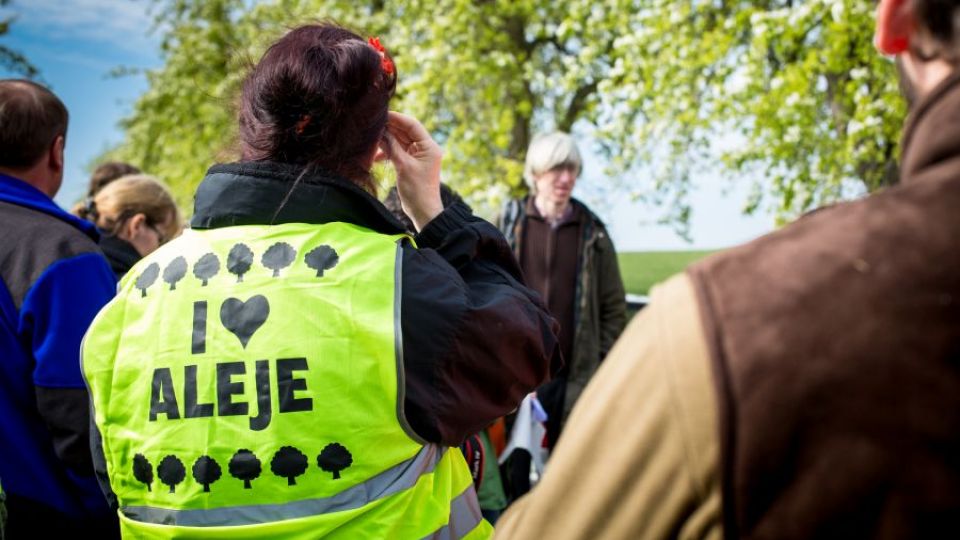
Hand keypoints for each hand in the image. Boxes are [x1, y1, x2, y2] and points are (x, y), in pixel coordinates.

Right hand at [382, 111, 442, 230]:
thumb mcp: (403, 166)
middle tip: (373, 126)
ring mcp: (418, 156)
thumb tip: (381, 132)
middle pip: (405, 132)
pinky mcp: (411, 164)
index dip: (397, 118)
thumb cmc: (417, 190)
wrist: (423, 212)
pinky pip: (399, 152)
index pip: (412, 125)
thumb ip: (392, 147)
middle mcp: (425, 149)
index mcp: (429, 147)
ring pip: (400, 142)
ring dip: (387, 141)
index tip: (382, 114)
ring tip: (372, 142)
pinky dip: (388, 153)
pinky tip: (376, 157)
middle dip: (389, 129)